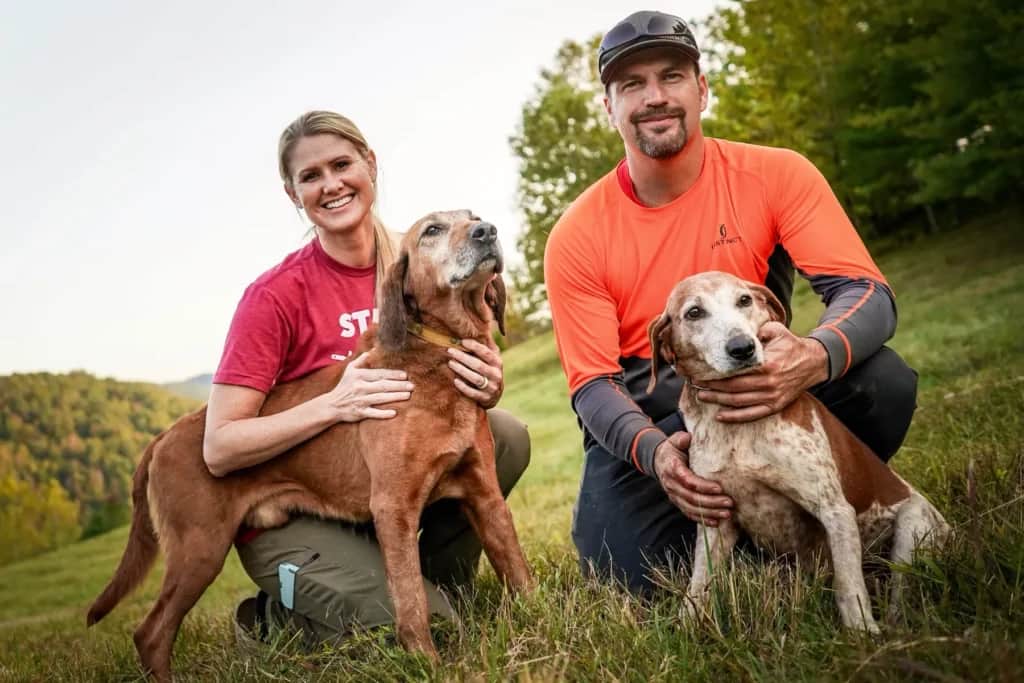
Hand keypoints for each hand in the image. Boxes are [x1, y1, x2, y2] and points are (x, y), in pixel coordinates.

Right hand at [321, 353, 413, 421]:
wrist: (332, 405)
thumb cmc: (345, 386)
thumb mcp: (350, 370)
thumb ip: (362, 359)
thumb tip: (374, 349)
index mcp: (359, 376)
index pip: (379, 374)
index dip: (392, 374)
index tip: (405, 375)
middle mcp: (360, 387)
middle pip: (382, 386)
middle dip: (398, 385)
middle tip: (412, 386)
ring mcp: (360, 401)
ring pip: (380, 398)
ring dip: (395, 397)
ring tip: (408, 395)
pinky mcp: (359, 413)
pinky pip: (373, 413)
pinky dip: (383, 414)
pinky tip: (394, 413)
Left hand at [447, 338, 503, 408]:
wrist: (494, 395)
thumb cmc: (489, 371)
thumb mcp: (492, 359)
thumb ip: (487, 346)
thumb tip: (481, 327)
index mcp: (498, 363)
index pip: (486, 353)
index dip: (474, 346)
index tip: (462, 341)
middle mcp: (496, 375)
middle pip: (478, 365)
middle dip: (463, 357)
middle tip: (450, 351)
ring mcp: (491, 388)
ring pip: (475, 378)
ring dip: (462, 370)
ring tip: (450, 363)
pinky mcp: (485, 399)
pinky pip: (473, 393)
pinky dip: (464, 387)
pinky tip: (455, 380)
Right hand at [653, 432, 732, 525]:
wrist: (659, 460)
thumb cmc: (673, 449)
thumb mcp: (675, 440)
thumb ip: (682, 439)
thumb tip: (689, 438)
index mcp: (672, 468)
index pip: (687, 480)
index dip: (703, 486)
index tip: (719, 488)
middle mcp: (671, 484)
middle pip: (691, 497)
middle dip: (711, 502)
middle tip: (729, 503)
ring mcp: (674, 495)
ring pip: (691, 508)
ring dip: (709, 513)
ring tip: (727, 514)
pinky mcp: (678, 502)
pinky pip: (689, 513)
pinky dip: (702, 520)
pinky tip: (716, 523)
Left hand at [696, 322, 828, 422]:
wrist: (813, 362)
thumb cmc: (790, 344)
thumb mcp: (775, 331)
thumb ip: (755, 332)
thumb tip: (735, 335)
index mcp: (767, 364)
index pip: (735, 372)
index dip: (716, 374)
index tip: (701, 372)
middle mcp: (769, 383)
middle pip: (734, 389)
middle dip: (712, 388)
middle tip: (696, 385)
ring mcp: (773, 397)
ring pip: (740, 402)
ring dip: (719, 401)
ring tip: (702, 397)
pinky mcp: (776, 406)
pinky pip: (753, 415)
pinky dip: (736, 417)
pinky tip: (720, 416)